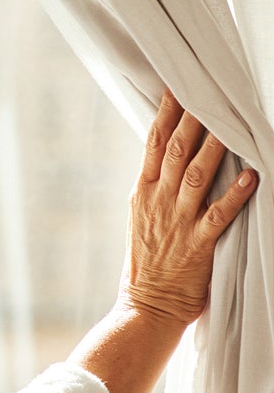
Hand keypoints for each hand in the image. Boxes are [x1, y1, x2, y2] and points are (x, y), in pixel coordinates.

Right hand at [124, 90, 257, 328]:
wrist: (146, 306)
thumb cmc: (148, 262)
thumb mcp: (140, 215)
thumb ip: (153, 185)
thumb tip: (167, 155)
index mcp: (142, 191)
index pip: (154, 143)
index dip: (166, 113)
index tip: (177, 86)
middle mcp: (158, 201)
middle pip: (176, 151)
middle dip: (192, 120)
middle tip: (207, 92)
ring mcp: (177, 222)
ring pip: (197, 176)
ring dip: (214, 148)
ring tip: (229, 124)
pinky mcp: (197, 245)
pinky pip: (219, 215)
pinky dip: (236, 195)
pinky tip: (252, 176)